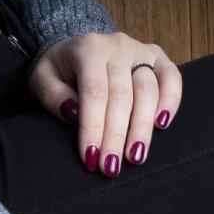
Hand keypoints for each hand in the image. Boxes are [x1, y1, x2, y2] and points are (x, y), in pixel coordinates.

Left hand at [29, 31, 180, 176]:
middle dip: (116, 137)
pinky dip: (171, 101)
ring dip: (142, 128)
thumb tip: (73, 114)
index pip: (94, 93)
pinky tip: (162, 125)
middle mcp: (117, 46)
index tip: (91, 158)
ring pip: (148, 90)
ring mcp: (140, 51)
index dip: (94, 128)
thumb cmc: (59, 69)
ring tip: (135, 157)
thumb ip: (52, 95)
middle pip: (122, 96)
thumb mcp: (42, 79)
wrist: (77, 47)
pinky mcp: (157, 57)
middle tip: (111, 167)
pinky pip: (171, 77)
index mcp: (88, 49)